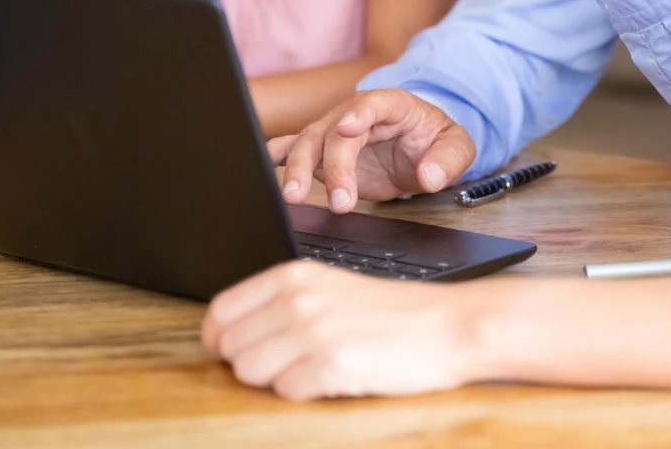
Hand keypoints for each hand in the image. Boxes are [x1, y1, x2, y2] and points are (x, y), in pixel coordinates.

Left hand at [201, 261, 484, 400]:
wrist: (450, 326)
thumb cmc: (394, 313)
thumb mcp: (331, 288)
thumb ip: (283, 303)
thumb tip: (231, 333)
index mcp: (294, 276)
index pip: (221, 312)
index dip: (221, 339)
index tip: (236, 352)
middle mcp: (298, 300)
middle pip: (231, 347)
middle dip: (251, 364)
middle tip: (287, 364)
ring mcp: (314, 332)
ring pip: (250, 372)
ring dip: (275, 380)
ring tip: (311, 370)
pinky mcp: (333, 366)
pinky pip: (286, 392)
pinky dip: (304, 393)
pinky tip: (332, 379)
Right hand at [269, 89, 475, 213]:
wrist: (418, 146)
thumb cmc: (434, 140)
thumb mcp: (457, 147)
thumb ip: (448, 160)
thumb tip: (431, 176)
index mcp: (391, 105)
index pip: (373, 103)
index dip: (359, 112)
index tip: (348, 127)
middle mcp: (355, 114)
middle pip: (335, 132)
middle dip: (333, 166)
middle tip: (339, 201)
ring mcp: (334, 131)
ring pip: (308, 142)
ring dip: (297, 168)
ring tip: (293, 195)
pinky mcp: (322, 151)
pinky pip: (293, 148)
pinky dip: (277, 156)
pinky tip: (264, 167)